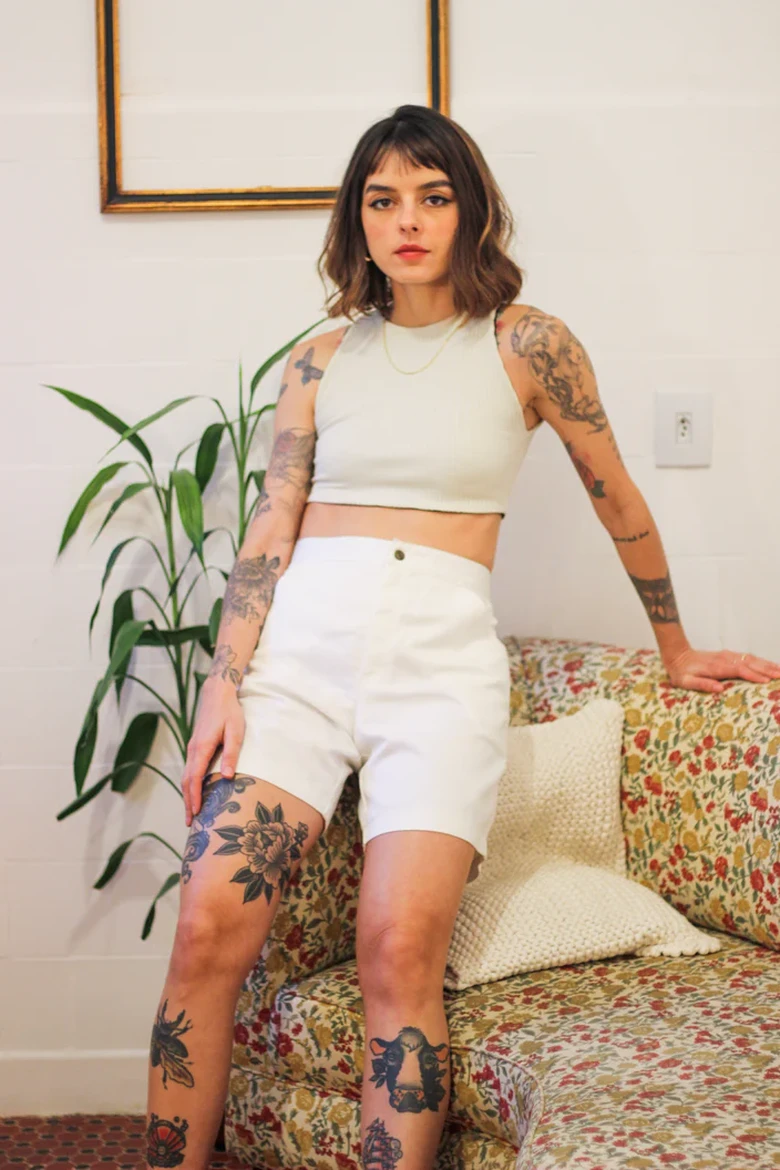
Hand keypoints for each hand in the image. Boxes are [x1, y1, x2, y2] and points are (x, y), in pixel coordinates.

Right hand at [182, 679, 245, 826]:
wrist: (217, 693)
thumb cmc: (229, 712)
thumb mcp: (236, 731)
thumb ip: (231, 753)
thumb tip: (227, 777)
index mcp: (202, 748)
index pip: (194, 778)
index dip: (195, 797)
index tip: (196, 813)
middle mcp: (193, 750)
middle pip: (186, 781)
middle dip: (188, 802)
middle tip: (190, 822)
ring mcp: (192, 748)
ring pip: (185, 776)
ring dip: (187, 795)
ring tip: (191, 812)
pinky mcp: (195, 746)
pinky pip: (189, 769)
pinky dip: (189, 784)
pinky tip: (194, 791)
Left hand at [662, 646, 779, 693]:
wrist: (677, 655)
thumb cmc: (681, 672)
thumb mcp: (686, 682)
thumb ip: (702, 684)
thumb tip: (719, 689)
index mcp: (716, 667)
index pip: (739, 670)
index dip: (753, 675)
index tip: (766, 681)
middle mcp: (725, 659)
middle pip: (749, 663)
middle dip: (766, 669)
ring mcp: (728, 656)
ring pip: (751, 659)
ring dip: (767, 664)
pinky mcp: (729, 655)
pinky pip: (748, 657)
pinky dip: (761, 661)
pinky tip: (770, 666)